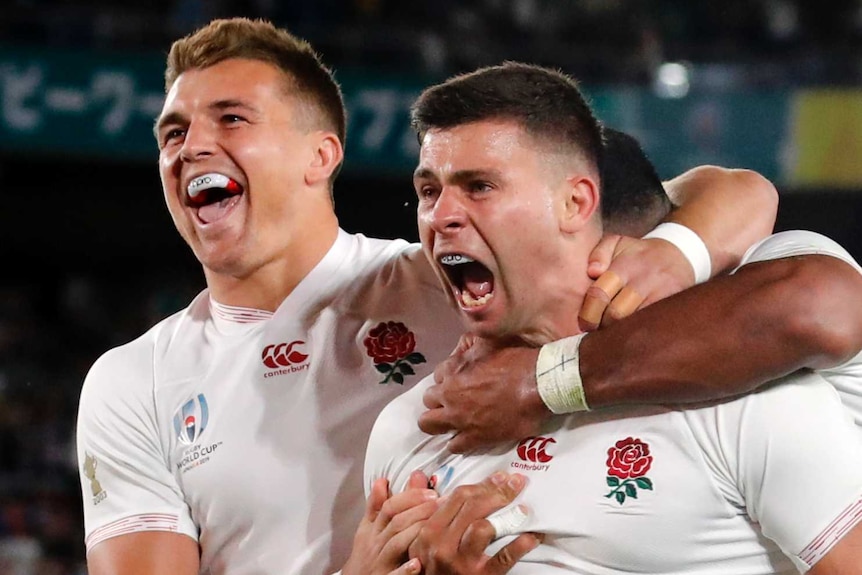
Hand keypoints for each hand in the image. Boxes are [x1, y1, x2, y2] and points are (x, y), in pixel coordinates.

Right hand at [342, 472, 437, 574]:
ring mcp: (381, 562)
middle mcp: (376, 544)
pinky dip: (405, 570)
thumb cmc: (366, 554)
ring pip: (396, 543)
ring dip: (416, 531)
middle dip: (419, 509)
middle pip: (396, 522)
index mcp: (373, 529)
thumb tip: (382, 480)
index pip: (390, 506)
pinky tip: (418, 563)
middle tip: (440, 501)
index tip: (431, 491)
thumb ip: (376, 506)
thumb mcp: (367, 529)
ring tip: (435, 523)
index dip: (410, 497)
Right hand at [409, 472, 540, 574]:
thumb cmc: (431, 569)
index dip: (482, 483)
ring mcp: (460, 562)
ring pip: (483, 527)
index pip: (457, 497)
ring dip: (507, 515)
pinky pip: (502, 558)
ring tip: (523, 508)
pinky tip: (532, 536)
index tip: (500, 477)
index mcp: (428, 531)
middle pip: (472, 506)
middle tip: (516, 483)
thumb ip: (422, 511)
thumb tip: (420, 475)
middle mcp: (441, 545)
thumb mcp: (420, 542)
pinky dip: (520, 545)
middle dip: (498, 490)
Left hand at [418, 335, 548, 453]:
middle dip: (437, 401)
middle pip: (428, 401)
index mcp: (452, 371)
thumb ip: (470, 346)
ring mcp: (459, 418)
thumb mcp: (488, 343)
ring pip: (430, 425)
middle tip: (452, 402)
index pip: (436, 376)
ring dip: (439, 423)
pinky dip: (457, 442)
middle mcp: (449, 395)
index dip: (447, 379)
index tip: (457, 382)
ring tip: (452, 423)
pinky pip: (454, 446)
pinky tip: (465, 438)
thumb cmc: (516, 360)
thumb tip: (463, 346)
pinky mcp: (474, 437)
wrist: (538, 385)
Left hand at [580, 234, 694, 329]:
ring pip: (635, 323)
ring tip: (614, 334)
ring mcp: (662, 292)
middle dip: (603, 325)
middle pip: (616, 314)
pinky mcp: (674, 304)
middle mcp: (644, 279)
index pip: (599, 294)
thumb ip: (598, 254)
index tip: (584, 325)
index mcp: (625, 265)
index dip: (588, 314)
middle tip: (598, 330)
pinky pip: (653, 324)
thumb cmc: (640, 253)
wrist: (681, 253)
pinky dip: (640, 331)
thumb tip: (592, 271)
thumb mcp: (616, 243)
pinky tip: (633, 332)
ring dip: (621, 332)